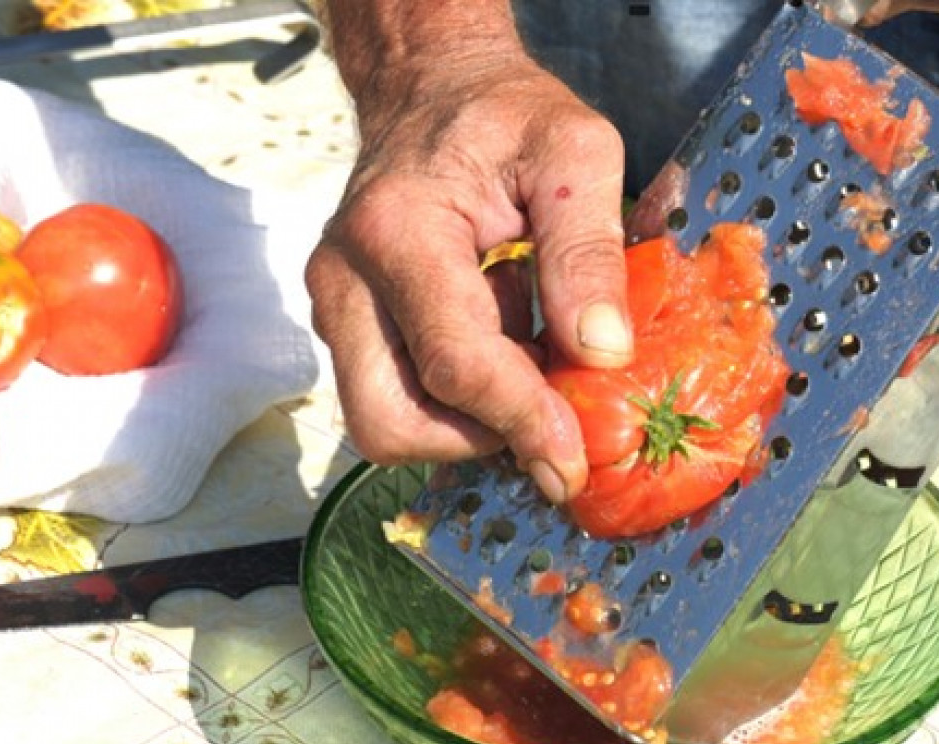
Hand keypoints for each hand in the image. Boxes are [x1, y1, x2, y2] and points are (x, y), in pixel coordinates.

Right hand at [306, 2, 632, 502]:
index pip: (455, 362)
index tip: (574, 459)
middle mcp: (345, 279)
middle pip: (392, 422)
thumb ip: (589, 250)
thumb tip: (602, 354)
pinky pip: (395, 397)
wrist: (432, 90)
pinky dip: (454, 402)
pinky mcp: (346, 324)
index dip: (521, 421)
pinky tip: (501, 349)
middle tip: (550, 412)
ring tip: (526, 363)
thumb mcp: (576, 151)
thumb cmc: (505, 116)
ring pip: (385, 423)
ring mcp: (335, 307)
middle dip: (478, 439)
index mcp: (398, 230)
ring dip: (467, 424)